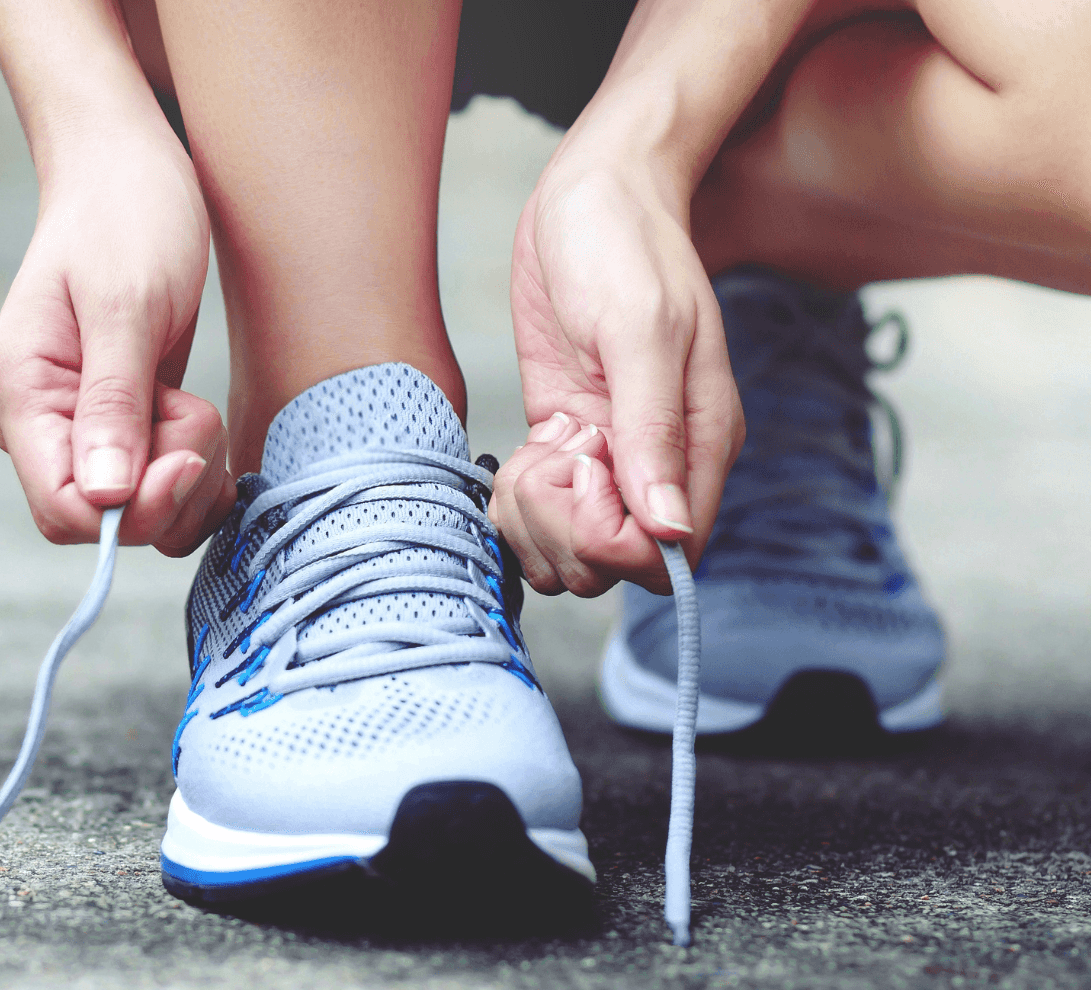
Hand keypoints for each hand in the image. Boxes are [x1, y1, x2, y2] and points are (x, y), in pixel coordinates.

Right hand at [0, 130, 235, 555]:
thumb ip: (114, 402)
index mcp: (18, 393)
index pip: (63, 509)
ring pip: (137, 513)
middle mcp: (37, 423)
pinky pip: (154, 490)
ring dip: (186, 476)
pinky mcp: (115, 427)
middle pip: (103, 520)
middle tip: (196, 412)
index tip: (187, 455)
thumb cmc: (126, 215)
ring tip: (195, 403)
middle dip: (167, 487)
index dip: (132, 509)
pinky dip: (191, 472)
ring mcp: (74, 428)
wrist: (127, 169)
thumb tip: (106, 498)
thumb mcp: (127, 304)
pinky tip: (201, 424)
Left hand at [490, 162, 743, 595]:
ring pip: (570, 549)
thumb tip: (666, 528)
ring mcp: (610, 457)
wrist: (591, 195)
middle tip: (550, 457)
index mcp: (701, 442)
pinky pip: (541, 511)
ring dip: (534, 519)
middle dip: (562, 530)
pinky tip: (521, 452)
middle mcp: (660, 463)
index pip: (668, 555)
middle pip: (612, 564)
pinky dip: (519, 500)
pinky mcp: (567, 443)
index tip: (582, 471)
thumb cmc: (624, 245)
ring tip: (535, 453)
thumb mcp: (639, 328)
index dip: (611, 539)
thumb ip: (652, 428)